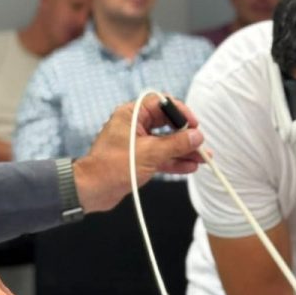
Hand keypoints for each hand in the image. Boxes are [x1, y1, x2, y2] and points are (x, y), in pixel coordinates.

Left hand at [73, 94, 204, 212]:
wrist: (93, 191)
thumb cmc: (112, 167)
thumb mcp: (150, 153)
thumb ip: (176, 144)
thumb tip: (196, 137)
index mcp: (132, 114)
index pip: (162, 104)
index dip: (180, 112)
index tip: (194, 124)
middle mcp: (134, 125)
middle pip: (167, 124)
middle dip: (186, 135)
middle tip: (200, 143)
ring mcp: (137, 143)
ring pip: (166, 142)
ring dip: (184, 150)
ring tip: (202, 158)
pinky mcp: (139, 158)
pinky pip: (161, 155)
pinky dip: (174, 161)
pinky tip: (189, 166)